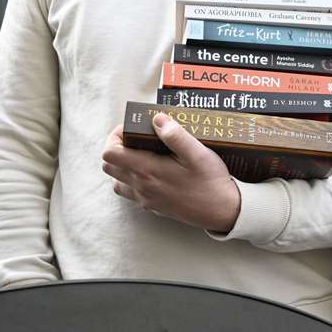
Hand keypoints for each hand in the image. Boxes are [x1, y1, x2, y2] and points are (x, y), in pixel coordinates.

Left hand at [101, 114, 242, 232]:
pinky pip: (131, 193)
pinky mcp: (154, 207)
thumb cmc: (211, 182)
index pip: (110, 153)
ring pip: (117, 181)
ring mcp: (146, 199)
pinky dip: (132, 180)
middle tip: (136, 139)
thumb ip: (175, 136)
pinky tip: (152, 172)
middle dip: (117, 148)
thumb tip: (157, 119)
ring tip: (142, 154)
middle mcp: (142, 187)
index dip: (115, 136)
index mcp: (148, 170)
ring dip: (122, 166)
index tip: (132, 128)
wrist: (223, 212)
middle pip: (109, 166)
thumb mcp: (198, 154)